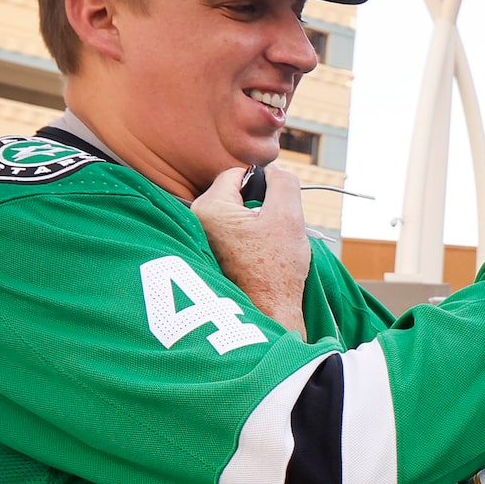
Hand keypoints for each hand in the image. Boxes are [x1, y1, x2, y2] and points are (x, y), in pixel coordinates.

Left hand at [191, 164, 308, 336]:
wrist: (270, 312)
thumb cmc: (277, 268)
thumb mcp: (288, 215)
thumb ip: (283, 181)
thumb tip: (274, 171)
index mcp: (209, 208)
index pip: (237, 173)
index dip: (263, 186)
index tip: (274, 210)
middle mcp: (196, 221)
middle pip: (234, 194)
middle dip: (258, 206)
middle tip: (272, 232)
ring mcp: (200, 240)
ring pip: (234, 213)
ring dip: (254, 223)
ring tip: (266, 247)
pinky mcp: (208, 254)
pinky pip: (229, 232)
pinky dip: (247, 239)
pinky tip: (258, 257)